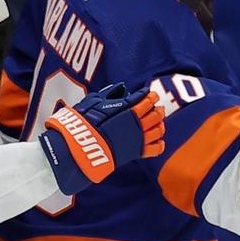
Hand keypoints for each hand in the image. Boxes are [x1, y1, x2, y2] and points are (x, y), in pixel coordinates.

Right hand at [38, 83, 163, 195]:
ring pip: (158, 130)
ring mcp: (138, 138)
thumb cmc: (82, 124)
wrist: (79, 148)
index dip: (149, 96)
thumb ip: (109, 94)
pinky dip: (159, 144)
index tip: (150, 94)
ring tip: (158, 122)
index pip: (145, 99)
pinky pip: (155, 148)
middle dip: (157, 110)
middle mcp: (136, 123)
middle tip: (156, 108)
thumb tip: (121, 88)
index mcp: (127, 109)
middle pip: (155, 114)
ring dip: (160, 124)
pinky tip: (156, 140)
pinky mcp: (136, 152)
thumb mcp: (92, 102)